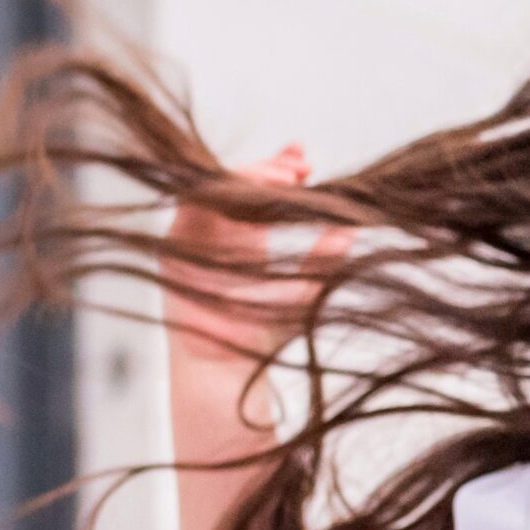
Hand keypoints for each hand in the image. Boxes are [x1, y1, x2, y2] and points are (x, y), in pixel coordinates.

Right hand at [162, 143, 348, 364]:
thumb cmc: (267, 334)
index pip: (260, 193)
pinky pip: (193, 202)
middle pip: (238, 183)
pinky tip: (254, 190)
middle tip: (300, 164)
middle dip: (269, 167)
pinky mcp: (175, 245)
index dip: (281, 172)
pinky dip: (223, 190)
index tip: (308, 165)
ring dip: (250, 174)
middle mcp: (219, 233)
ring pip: (217, 186)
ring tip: (286, 178)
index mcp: (247, 240)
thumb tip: (354, 223)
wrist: (232, 366)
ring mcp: (195, 237)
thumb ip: (327, 256)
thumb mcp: (307, 287)